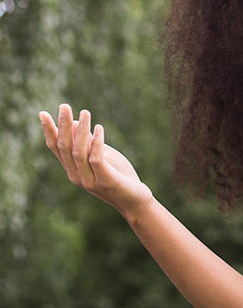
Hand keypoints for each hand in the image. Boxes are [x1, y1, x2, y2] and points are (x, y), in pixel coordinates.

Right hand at [39, 104, 152, 218]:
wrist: (135, 200)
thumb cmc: (119, 176)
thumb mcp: (102, 155)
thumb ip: (88, 143)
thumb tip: (73, 122)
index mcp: (73, 169)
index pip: (56, 148)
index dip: (49, 131)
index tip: (42, 113)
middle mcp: (76, 175)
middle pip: (65, 147)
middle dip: (63, 125)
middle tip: (64, 106)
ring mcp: (89, 180)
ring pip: (79, 152)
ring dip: (81, 130)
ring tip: (85, 113)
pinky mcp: (105, 181)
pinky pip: (96, 159)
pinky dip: (96, 142)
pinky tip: (99, 128)